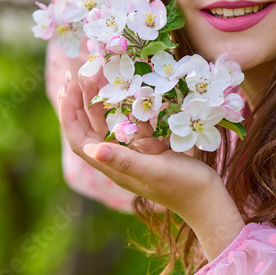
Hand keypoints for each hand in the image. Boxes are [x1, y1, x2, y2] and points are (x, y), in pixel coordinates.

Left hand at [56, 66, 220, 224]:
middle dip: (80, 103)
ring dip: (101, 102)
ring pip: (110, 124)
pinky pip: (134, 123)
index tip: (67, 88)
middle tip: (77, 74)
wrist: (208, 199)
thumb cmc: (182, 186)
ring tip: (96, 77)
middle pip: (90, 129)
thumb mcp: (153, 170)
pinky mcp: (151, 148)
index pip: (80, 140)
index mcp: (113, 167)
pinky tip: (130, 89)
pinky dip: (129, 106)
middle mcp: (119, 159)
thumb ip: (124, 160)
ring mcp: (135, 153)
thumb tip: (91, 148)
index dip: (70, 115)